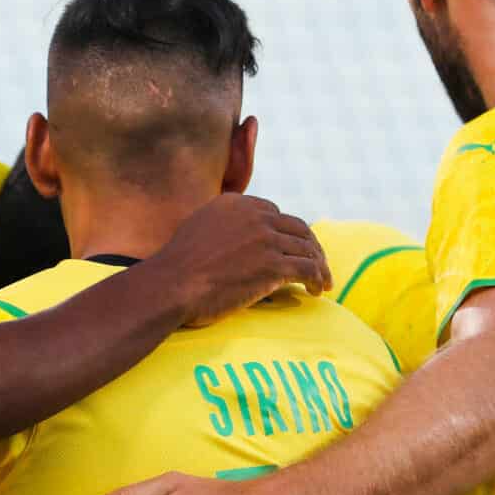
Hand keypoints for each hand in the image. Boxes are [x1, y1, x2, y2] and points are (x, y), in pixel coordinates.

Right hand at [142, 194, 330, 325]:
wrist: (171, 285)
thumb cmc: (177, 268)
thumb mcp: (198, 229)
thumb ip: (221, 226)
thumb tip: (234, 239)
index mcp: (236, 203)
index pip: (275, 213)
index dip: (287, 233)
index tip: (292, 248)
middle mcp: (255, 215)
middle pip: (297, 228)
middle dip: (311, 246)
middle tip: (317, 264)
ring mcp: (266, 238)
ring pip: (307, 249)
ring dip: (319, 266)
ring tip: (322, 282)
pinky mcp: (273, 264)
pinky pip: (307, 269)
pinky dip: (316, 279)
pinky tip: (314, 291)